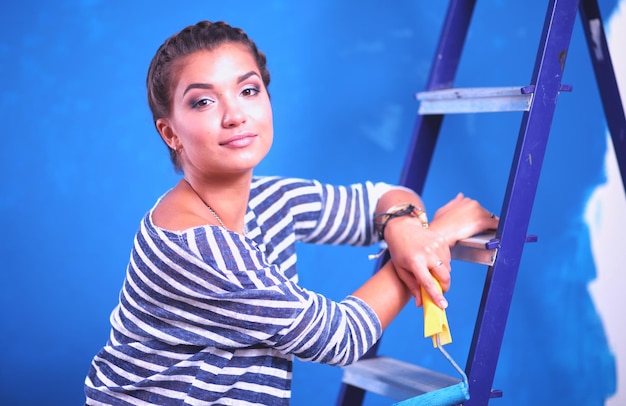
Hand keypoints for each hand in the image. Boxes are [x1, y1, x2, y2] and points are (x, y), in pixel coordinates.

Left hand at [382, 193, 497, 307]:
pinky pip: (448, 258)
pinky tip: (433, 259)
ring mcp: (436, 245)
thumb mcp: (401, 269)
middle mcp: (427, 253)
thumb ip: (412, 286)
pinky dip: (443, 263)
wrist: (402, 228)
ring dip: (442, 274)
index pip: (428, 283)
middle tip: (438, 288)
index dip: (436, 295)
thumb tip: (420, 303)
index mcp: (415, 261)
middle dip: (443, 286)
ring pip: (448, 268)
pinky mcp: (441, 240)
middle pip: (444, 277)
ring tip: (431, 268)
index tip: (443, 305)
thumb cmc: (399, 250)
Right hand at [429, 193, 498, 244]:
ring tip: (481, 233)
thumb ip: (454, 202)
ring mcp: (478, 212)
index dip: (474, 216)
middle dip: (481, 220)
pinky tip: (496, 232)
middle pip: (484, 213)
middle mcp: (473, 204)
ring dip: (488, 225)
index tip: (472, 221)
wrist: (440, 233)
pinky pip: (495, 225)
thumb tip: (460, 196)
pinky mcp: (482, 222)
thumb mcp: (444, 210)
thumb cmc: (439, 225)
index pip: (476, 207)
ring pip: (490, 218)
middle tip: (474, 229)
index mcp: (465, 200)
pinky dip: (497, 228)